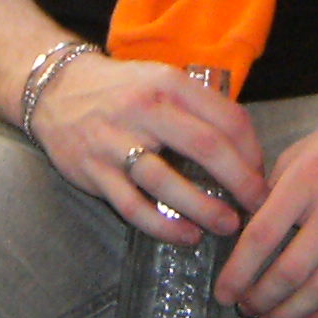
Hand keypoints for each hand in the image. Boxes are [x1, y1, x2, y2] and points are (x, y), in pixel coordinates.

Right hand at [33, 55, 266, 238]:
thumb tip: (244, 151)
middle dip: (241, 182)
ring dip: (205, 208)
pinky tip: (186, 236)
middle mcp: (145, 109)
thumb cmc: (121, 90)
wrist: (56, 90)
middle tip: (258, 205)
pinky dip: (163, 226)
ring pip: (168, 181)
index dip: (252, 151)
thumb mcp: (162, 81)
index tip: (261, 174)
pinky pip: (133, 206)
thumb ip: (199, 109)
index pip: (227, 118)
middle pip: (206, 148)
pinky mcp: (94, 172)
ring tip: (228, 226)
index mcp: (170, 83)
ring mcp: (116, 142)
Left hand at [218, 94, 317, 317]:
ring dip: (290, 315)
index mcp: (307, 180)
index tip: (223, 292)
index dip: (237, 272)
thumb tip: (246, 225)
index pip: (262, 237)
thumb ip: (274, 188)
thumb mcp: (303, 149)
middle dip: (260, 299)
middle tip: (245, 310)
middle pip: (289, 272)